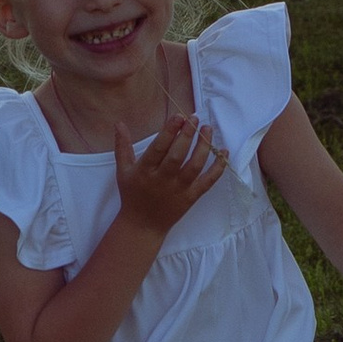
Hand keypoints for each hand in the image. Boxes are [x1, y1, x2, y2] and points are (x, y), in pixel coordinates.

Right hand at [115, 111, 227, 240]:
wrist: (143, 225)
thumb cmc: (132, 195)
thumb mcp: (123, 170)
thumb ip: (122, 146)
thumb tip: (119, 123)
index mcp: (145, 171)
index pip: (158, 148)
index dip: (169, 131)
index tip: (178, 117)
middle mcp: (162, 179)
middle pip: (178, 155)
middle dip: (187, 135)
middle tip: (195, 119)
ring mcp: (179, 189)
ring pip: (194, 166)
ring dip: (203, 146)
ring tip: (207, 129)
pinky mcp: (191, 197)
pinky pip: (208, 181)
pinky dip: (218, 167)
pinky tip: (223, 152)